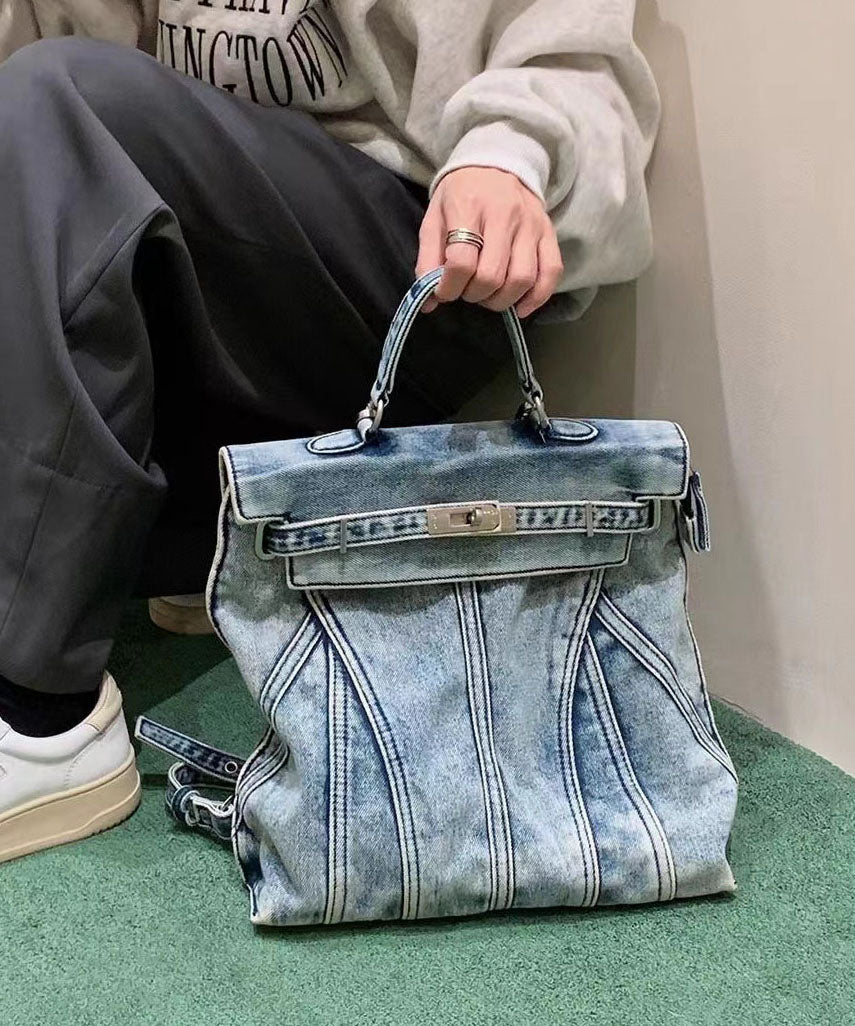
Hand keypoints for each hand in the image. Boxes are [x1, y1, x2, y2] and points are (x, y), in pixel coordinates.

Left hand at [416, 166, 562, 317]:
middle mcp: (504, 214)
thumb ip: (428, 261)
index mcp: (469, 207)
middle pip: (491, 275)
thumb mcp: (434, 220)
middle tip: (467, 290)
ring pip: (522, 279)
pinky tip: (520, 307)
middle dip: (474, 295)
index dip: (449, 287)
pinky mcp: (549, 232)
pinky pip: (551, 273)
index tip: (445, 292)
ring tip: (489, 296)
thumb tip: (429, 303)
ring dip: (501, 300)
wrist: (495, 163)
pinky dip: (536, 298)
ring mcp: (531, 224)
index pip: (461, 262)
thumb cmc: (460, 196)